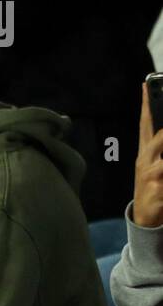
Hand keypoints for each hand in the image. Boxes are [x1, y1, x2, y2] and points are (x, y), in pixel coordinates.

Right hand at [133, 84, 162, 228]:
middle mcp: (145, 161)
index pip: (145, 125)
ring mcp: (150, 177)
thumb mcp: (156, 167)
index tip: (146, 86)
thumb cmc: (155, 188)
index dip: (145, 105)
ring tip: (162, 166)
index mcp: (145, 153)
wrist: (146, 219)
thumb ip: (160, 149)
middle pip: (158, 138)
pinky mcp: (157, 192)